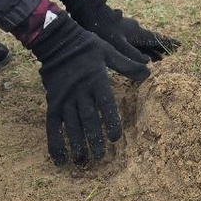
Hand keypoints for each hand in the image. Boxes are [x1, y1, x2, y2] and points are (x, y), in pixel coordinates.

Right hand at [28, 12, 148, 164]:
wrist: (58, 41)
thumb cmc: (87, 46)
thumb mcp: (108, 51)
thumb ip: (126, 64)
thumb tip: (148, 71)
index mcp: (96, 79)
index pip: (105, 103)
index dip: (110, 121)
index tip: (116, 137)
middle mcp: (80, 91)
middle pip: (87, 118)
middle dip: (94, 138)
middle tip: (101, 155)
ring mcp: (64, 98)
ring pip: (71, 124)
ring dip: (76, 143)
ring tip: (83, 159)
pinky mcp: (53, 102)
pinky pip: (52, 125)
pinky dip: (55, 142)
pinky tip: (60, 158)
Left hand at [65, 0, 179, 63]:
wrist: (89, 12)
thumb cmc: (103, 29)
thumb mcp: (118, 45)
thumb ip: (133, 55)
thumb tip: (148, 63)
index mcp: (137, 33)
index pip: (157, 39)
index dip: (168, 44)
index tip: (180, 45)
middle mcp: (135, 29)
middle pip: (152, 40)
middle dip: (162, 47)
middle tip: (173, 52)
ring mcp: (128, 29)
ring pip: (144, 40)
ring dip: (152, 48)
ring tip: (159, 56)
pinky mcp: (120, 31)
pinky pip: (136, 40)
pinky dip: (142, 47)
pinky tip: (140, 51)